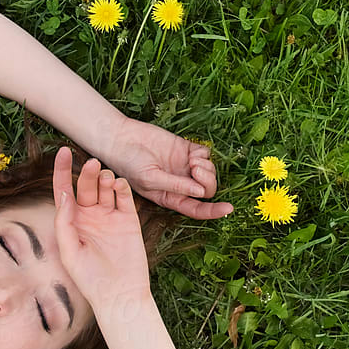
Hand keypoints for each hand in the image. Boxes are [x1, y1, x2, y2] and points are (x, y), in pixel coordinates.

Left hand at [52, 146, 151, 311]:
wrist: (119, 294)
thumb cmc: (89, 278)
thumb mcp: (68, 251)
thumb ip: (64, 222)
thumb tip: (64, 194)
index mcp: (72, 221)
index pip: (65, 189)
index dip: (62, 170)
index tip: (64, 151)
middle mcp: (90, 216)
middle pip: (87, 185)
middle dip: (88, 172)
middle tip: (93, 164)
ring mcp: (110, 217)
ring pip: (106, 187)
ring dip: (105, 177)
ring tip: (106, 179)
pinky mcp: (129, 220)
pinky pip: (125, 197)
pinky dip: (122, 187)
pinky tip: (118, 185)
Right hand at [103, 117, 232, 219]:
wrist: (121, 138)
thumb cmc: (129, 163)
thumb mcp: (150, 179)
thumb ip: (176, 186)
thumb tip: (200, 193)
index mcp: (170, 197)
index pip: (196, 209)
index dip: (213, 211)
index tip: (228, 208)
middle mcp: (180, 183)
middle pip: (207, 189)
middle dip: (207, 181)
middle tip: (195, 170)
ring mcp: (184, 166)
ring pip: (209, 172)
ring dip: (207, 168)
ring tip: (193, 161)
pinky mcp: (185, 149)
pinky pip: (205, 154)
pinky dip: (204, 155)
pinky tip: (192, 154)